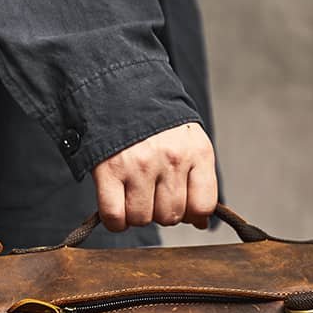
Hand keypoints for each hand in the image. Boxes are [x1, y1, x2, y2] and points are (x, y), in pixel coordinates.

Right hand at [91, 122, 217, 231]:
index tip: (181, 205)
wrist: (120, 89)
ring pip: (142, 219)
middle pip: (171, 216)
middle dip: (161, 212)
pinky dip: (115, 221)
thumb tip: (201, 223)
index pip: (203, 206)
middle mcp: (171, 158)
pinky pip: (115, 216)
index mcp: (197, 151)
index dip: (191, 213)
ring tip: (133, 193)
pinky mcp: (109, 170)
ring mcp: (139, 165)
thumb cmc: (157, 122)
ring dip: (136, 215)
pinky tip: (116, 208)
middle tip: (151, 192)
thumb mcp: (190, 142)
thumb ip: (199, 180)